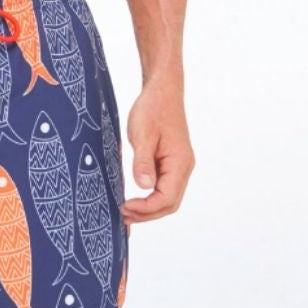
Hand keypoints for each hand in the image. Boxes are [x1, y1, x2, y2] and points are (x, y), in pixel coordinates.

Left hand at [121, 78, 194, 224]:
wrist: (162, 90)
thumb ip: (143, 162)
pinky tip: (135, 198)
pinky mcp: (171, 162)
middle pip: (170, 203)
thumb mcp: (143, 134)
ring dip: (149, 209)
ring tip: (126, 211)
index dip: (145, 208)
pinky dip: (150, 197)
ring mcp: (179, 166)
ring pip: (168, 197)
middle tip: (123, 217)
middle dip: (147, 214)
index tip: (124, 206)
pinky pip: (164, 186)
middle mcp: (184, 168)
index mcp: (180, 163)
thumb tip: (144, 187)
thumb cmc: (153, 109)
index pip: (167, 198)